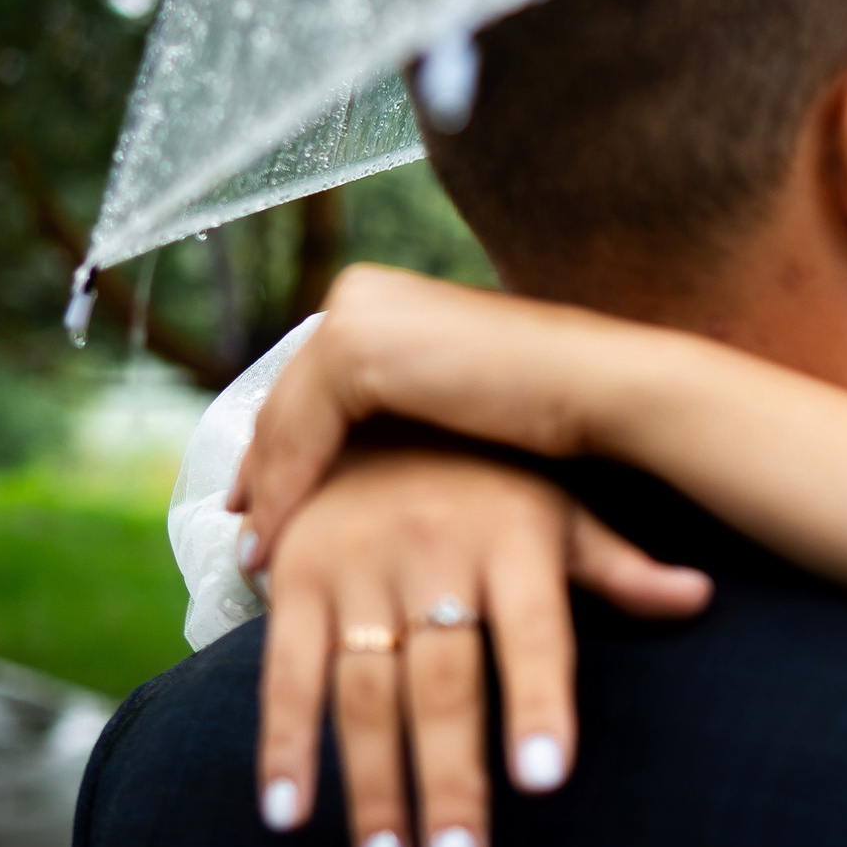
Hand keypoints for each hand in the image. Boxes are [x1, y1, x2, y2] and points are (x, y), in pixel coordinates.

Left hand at [231, 265, 655, 573]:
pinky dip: (285, 491)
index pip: (313, 380)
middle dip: (265, 469)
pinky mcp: (357, 350)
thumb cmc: (555, 407)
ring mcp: (356, 316)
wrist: (600, 390)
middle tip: (247, 531)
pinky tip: (281, 542)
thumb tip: (378, 458)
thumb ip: (413, 410)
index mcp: (385, 299)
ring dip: (268, 490)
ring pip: (287, 417)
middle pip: (291, 397)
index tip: (266, 501)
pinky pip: (299, 434)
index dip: (285, 445)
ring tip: (259, 553)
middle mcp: (362, 294)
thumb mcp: (462, 403)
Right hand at [257, 446, 711, 846]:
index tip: (544, 782)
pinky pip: (284, 672)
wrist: (375, 407)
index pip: (533, 633)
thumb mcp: (562, 512)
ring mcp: (356, 567)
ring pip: (363, 692)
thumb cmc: (495, 483)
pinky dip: (283, 745)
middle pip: (441, 683)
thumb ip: (620, 566)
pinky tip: (287, 818)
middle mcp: (431, 553)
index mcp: (511, 540)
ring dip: (373, 788)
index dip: (539, 703)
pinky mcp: (295, 580)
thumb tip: (699, 597)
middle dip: (449, 781)